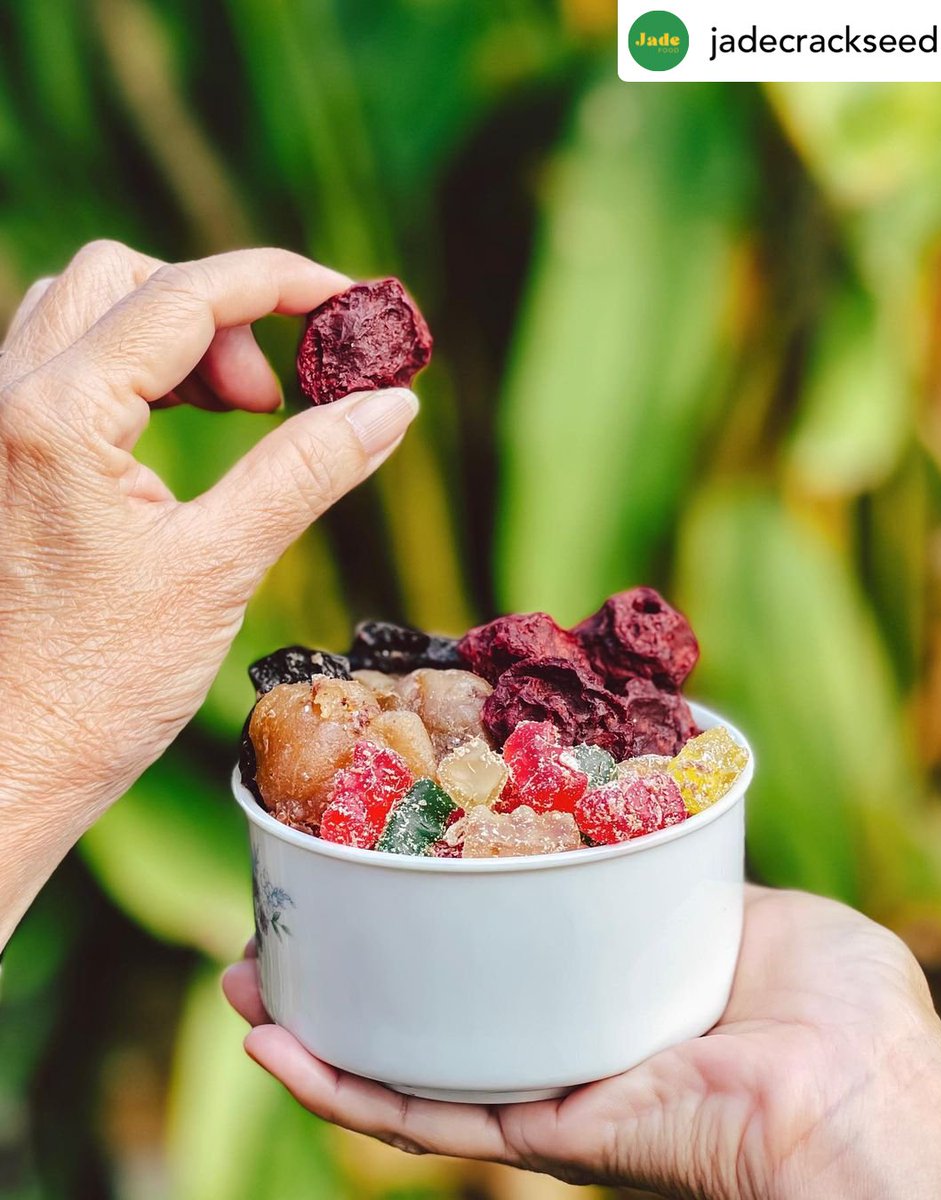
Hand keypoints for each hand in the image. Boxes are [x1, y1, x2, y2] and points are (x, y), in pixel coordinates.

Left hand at [0, 241, 418, 945]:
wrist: (8, 763)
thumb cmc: (95, 687)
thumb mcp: (218, 567)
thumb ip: (307, 470)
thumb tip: (391, 406)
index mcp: (58, 415)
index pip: (183, 295)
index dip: (280, 282)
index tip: (347, 301)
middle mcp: (5, 399)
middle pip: (121, 278)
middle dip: (218, 313)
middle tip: (274, 395)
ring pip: (83, 313)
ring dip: (170, 339)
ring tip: (235, 413)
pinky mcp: (0, 459)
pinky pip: (62, 367)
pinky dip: (132, 374)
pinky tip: (174, 438)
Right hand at [224, 886, 940, 1199]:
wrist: (861, 1093)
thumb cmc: (836, 1001)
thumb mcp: (742, 901)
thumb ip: (679, 861)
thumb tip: (639, 806)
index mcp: (605, 988)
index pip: (499, 955)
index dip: (430, 919)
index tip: (374, 869)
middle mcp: (564, 1045)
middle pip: (433, 1013)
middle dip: (349, 976)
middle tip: (279, 931)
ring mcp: (547, 1092)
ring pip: (406, 1068)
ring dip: (317, 1030)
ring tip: (245, 984)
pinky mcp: (541, 1135)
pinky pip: (425, 1114)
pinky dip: (343, 1085)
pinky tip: (276, 1044)